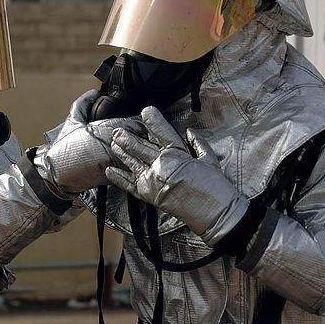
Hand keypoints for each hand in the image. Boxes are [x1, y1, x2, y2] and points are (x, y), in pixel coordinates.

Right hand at [35, 90, 143, 193]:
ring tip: (153, 150)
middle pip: (142, 139)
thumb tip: (94, 92)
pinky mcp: (114, 178)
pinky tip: (140, 165)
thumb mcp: (72, 122)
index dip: (146, 120)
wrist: (55, 175)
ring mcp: (114, 163)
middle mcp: (112, 146)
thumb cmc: (63, 150)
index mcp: (105, 129)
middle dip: (149, 137)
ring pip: (139, 156)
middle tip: (156, 134)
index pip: (136, 122)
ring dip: (146, 153)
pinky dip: (137, 167)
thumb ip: (84, 104)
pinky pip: (131, 172)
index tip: (150, 119)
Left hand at [106, 106, 248, 245]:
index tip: (145, 110)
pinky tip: (110, 171)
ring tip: (113, 144)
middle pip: (139, 147)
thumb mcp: (209, 159)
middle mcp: (161, 165)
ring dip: (121, 152)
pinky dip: (118, 178)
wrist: (213, 213)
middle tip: (117, 130)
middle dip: (126, 137)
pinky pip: (130, 185)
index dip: (152, 120)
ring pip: (132, 162)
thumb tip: (189, 132)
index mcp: (177, 153)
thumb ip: (198, 143)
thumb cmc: (215, 187)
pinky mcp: (149, 195)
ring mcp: (153, 180)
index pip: (161, 132)